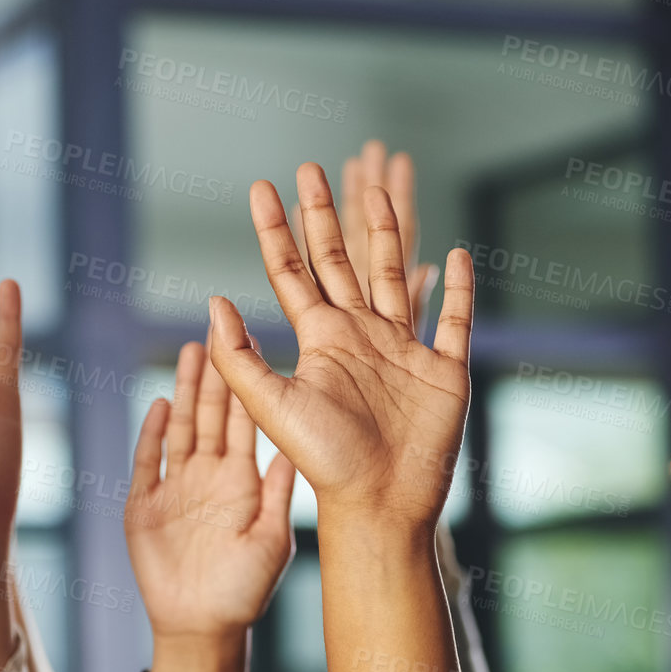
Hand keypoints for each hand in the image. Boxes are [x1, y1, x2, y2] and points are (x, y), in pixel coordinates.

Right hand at [127, 340, 294, 637]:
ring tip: (190, 351)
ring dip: (184, 391)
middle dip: (213, 372)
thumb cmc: (244, 591)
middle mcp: (208, 477)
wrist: (202, 628)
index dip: (246, 383)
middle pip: (210, 414)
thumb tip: (298, 446)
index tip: (254, 343)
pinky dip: (152, 434)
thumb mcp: (273, 539)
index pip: (244, 420)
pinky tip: (160, 406)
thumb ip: (279, 492)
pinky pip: (148, 461)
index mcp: (242, 481)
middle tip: (216, 327)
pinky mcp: (143, 506)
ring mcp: (175, 488)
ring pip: (181, 428)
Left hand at [210, 163, 473, 528]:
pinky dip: (458, 288)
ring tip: (376, 191)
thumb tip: (213, 301)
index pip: (292, 270)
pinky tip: (457, 255)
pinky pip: (453, 319)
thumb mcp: (272, 405)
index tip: (261, 188)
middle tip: (309, 169)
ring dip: (385, 233)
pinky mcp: (443, 369)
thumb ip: (240, 357)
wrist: (381, 502)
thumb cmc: (325, 461)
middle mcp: (358, 336)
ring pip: (393, 276)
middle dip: (324, 215)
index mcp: (318, 339)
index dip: (276, 229)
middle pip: (340, 260)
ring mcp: (403, 350)